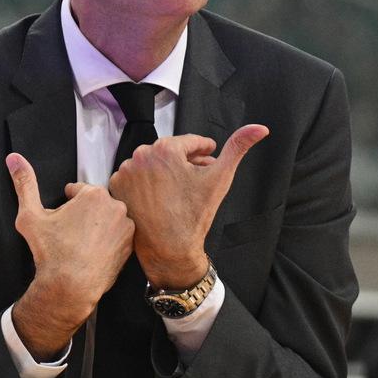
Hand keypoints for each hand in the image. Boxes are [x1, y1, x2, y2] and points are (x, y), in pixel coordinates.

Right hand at [7, 153, 134, 358]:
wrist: (70, 288)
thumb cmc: (51, 253)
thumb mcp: (30, 216)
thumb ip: (24, 183)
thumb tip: (13, 158)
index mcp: (94, 195)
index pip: (77, 190)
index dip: (65, 204)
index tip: (61, 220)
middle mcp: (115, 206)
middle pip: (93, 204)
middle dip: (81, 214)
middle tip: (69, 234)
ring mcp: (126, 227)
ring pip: (106, 219)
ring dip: (95, 226)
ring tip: (80, 244)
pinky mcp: (130, 245)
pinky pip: (116, 235)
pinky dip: (106, 240)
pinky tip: (92, 251)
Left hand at [108, 124, 268, 287]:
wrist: (169, 249)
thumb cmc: (195, 215)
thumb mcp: (220, 178)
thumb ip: (239, 147)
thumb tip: (260, 128)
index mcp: (166, 149)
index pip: (190, 142)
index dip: (203, 152)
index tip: (207, 160)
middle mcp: (141, 155)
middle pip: (169, 152)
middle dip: (184, 163)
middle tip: (195, 179)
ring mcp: (125, 172)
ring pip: (152, 164)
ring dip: (164, 172)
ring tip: (177, 190)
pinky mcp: (116, 187)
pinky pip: (134, 177)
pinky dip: (145, 184)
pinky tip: (158, 197)